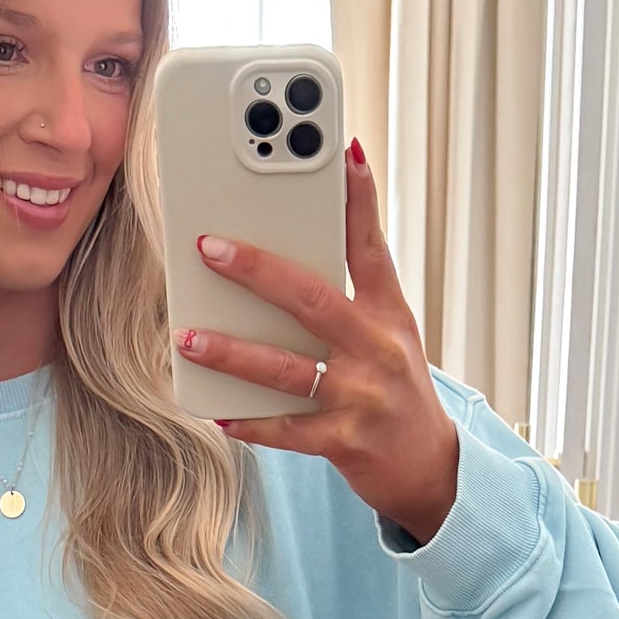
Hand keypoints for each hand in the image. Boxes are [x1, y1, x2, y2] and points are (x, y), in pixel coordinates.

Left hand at [176, 142, 460, 545]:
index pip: (371, 246)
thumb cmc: (397, 391)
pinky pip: (288, 430)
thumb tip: (287, 257)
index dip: (358, 198)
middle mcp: (377, 349)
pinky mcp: (345, 442)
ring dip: (233, 353)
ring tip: (188, 338)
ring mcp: (362, 397)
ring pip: (288, 368)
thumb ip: (350, 294)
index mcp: (389, 313)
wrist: (431, 468)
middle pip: (314, 299)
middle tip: (210, 248)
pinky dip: (251, 423)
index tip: (341, 151)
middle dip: (258, 270)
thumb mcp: (390, 334)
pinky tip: (219, 412)